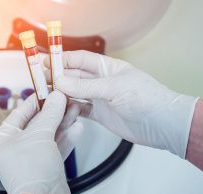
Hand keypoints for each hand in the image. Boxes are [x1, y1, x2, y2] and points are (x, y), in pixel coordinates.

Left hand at [0, 91, 81, 193]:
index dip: (35, 100)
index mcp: (4, 140)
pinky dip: (66, 137)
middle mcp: (16, 149)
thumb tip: (56, 98)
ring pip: (49, 135)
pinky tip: (76, 128)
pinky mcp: (46, 165)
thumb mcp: (40, 136)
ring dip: (63, 122)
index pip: (20, 113)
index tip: (48, 91)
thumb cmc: (31, 175)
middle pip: (37, 123)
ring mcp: (31, 158)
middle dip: (54, 112)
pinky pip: (56, 147)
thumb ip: (50, 114)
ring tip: (75, 110)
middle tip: (66, 99)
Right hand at [44, 50, 197, 157]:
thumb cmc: (145, 98)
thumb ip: (86, 86)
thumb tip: (60, 82)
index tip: (46, 62)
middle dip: (59, 78)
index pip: (80, 60)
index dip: (63, 60)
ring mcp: (100, 99)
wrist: (161, 124)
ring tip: (46, 96)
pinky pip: (81, 109)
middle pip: (75, 77)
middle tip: (41, 81)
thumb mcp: (113, 88)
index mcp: (107, 68)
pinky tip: (60, 110)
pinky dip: (70, 109)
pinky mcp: (100, 114)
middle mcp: (102, 82)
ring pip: (75, 94)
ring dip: (62, 94)